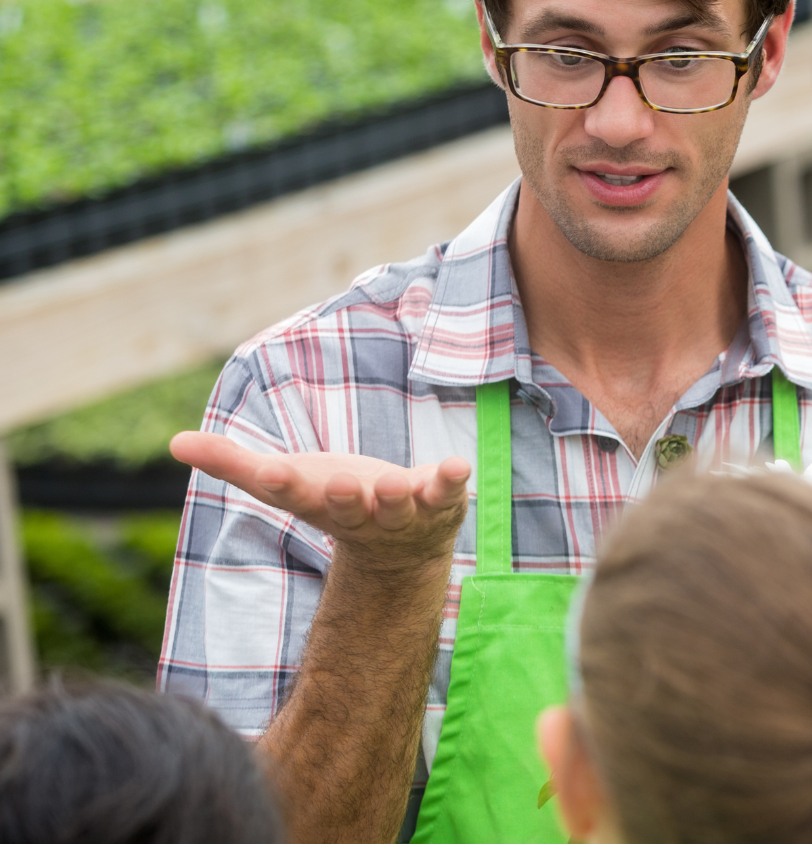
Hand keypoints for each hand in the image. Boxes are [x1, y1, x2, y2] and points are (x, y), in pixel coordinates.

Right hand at [170, 432, 470, 564]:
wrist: (399, 549)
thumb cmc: (334, 501)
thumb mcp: (285, 479)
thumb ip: (234, 463)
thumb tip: (174, 442)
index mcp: (319, 505)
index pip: (295, 496)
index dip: (282, 484)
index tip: (269, 472)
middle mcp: (361, 515)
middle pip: (350, 509)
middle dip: (345, 499)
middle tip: (339, 486)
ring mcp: (403, 512)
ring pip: (399, 506)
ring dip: (395, 496)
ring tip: (391, 484)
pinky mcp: (439, 501)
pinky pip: (447, 492)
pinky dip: (451, 481)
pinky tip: (457, 465)